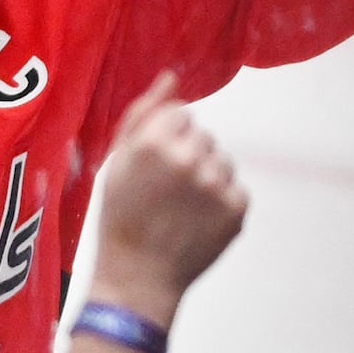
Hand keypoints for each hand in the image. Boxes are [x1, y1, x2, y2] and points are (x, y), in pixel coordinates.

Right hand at [82, 74, 248, 323]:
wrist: (138, 276)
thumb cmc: (121, 217)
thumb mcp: (116, 161)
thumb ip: (142, 113)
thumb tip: (171, 76)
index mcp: (153, 142)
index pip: (180, 115)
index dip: (164, 141)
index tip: (153, 169)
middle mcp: (188, 158)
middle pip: (204, 136)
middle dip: (188, 156)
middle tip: (166, 193)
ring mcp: (216, 184)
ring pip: (222, 161)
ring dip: (208, 178)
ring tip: (182, 209)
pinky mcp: (237, 208)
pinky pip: (235, 188)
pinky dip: (221, 202)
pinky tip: (198, 221)